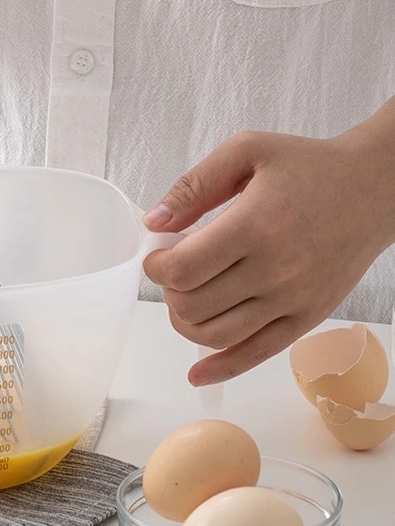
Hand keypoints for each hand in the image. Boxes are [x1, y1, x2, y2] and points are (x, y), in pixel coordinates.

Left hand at [142, 128, 394, 385]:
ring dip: (185, 323)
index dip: (157, 267)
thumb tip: (153, 222)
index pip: (183, 270)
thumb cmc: (308, 166)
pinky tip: (198, 374)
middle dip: (169, 291)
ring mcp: (293, 299)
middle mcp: (275, 269)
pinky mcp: (307, 318)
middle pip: (193, 305)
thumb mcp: (246, 151)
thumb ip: (193, 185)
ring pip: (216, 336)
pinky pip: (257, 354)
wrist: (375, 188)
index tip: (159, 255)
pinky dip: (221, 368)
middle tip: (176, 271)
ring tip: (188, 297)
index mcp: (254, 225)